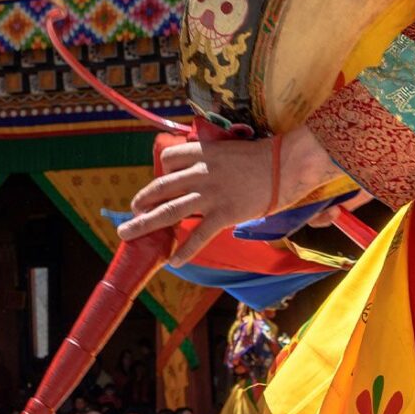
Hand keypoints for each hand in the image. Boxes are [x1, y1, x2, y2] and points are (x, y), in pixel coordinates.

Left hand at [122, 129, 334, 261]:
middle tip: (133, 210)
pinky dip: (185, 250)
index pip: (169, 160)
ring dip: (145, 223)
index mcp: (202, 154)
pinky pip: (198, 235)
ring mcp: (210, 196)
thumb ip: (212, 162)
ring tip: (128, 232)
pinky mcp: (223, 214)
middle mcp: (200, 174)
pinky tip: (175, 262)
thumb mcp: (229, 151)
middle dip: (142, 200)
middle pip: (160, 187)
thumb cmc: (262, 157)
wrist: (286, 165)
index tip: (160, 183)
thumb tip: (200, 176)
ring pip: (169, 211)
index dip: (162, 172)